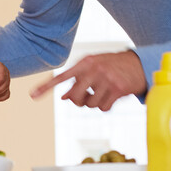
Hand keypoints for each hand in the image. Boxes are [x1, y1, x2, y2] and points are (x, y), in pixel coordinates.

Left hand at [30, 51, 146, 111]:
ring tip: (102, 93)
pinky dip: (106, 106)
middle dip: (78, 101)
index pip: (61, 77)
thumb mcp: (93, 67)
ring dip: (95, 103)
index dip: (46, 87)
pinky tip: (112, 97)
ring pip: (90, 104)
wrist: (139, 63)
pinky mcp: (118, 89)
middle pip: (74, 97)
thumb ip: (78, 79)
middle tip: (86, 97)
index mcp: (84, 62)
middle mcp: (93, 69)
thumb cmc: (111, 66)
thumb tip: (65, 98)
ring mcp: (106, 79)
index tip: (32, 95)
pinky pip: (104, 108)